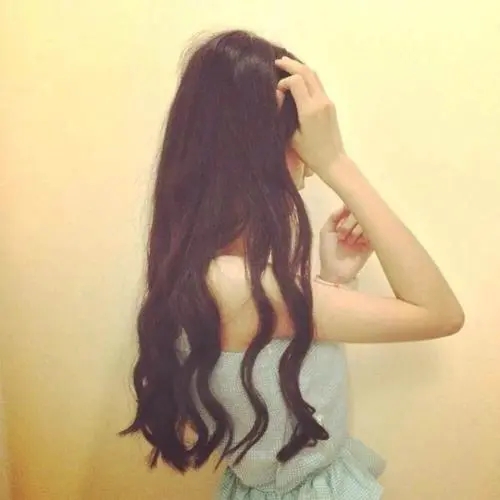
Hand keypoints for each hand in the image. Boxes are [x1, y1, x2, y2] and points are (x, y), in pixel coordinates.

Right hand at [275, 57, 345, 179]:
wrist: (333, 160)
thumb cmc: (310, 153)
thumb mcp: (292, 137)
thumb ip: (284, 114)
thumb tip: (279, 97)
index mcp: (310, 110)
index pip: (297, 81)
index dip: (284, 81)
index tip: (276, 92)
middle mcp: (320, 101)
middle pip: (307, 72)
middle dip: (291, 65)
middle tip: (278, 62)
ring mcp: (327, 101)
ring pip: (314, 76)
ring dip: (300, 68)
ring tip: (287, 66)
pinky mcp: (330, 104)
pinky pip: (317, 84)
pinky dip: (306, 78)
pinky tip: (298, 79)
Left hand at [319, 206, 372, 283]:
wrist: (335, 272)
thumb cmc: (328, 252)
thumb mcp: (326, 231)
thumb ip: (334, 216)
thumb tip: (346, 204)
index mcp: (345, 223)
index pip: (353, 209)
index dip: (350, 209)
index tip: (346, 213)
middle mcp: (356, 227)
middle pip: (360, 214)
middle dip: (350, 223)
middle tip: (342, 235)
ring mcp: (365, 236)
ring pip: (367, 223)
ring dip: (357, 231)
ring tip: (350, 243)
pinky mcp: (372, 245)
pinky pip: (374, 234)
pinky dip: (367, 235)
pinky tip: (360, 243)